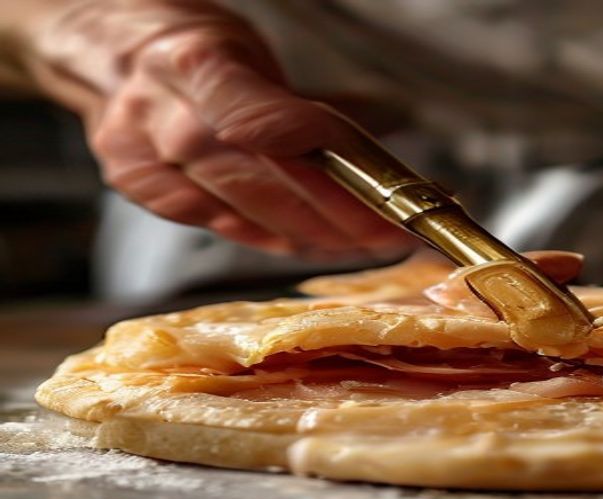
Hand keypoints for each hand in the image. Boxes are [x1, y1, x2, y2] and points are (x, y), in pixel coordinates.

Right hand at [20, 0, 415, 258]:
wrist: (105, 49)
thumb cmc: (190, 49)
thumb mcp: (250, 54)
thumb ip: (302, 109)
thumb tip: (388, 152)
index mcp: (193, 62)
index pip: (269, 123)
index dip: (331, 167)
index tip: (385, 197)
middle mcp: (160, 112)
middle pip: (263, 178)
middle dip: (339, 215)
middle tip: (395, 234)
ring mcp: (141, 155)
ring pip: (244, 209)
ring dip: (315, 234)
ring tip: (367, 243)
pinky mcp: (138, 187)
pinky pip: (216, 224)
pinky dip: (268, 236)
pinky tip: (306, 244)